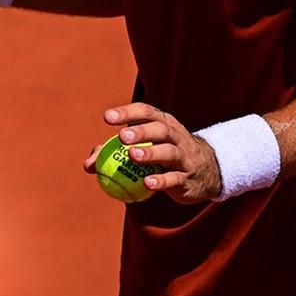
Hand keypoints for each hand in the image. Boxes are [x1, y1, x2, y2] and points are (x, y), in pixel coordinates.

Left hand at [83, 102, 222, 204]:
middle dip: (142, 131)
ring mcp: (185, 158)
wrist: (207, 173)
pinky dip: (161, 180)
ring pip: (170, 153)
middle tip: (122, 136)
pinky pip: (175, 179)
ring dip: (151, 153)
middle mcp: (177, 137)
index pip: (146, 112)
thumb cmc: (165, 157)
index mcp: (164, 124)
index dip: (127, 113)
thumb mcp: (144, 149)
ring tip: (133, 156)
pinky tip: (147, 183)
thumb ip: (114, 155)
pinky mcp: (188, 178)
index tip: (107, 118)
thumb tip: (88, 165)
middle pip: (161, 130)